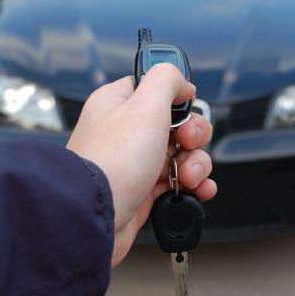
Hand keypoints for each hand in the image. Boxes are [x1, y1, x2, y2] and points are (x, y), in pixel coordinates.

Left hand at [67, 63, 216, 266]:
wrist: (96, 215)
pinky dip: (193, 187)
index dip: (178, 97)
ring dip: (196, 164)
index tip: (185, 108)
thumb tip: (182, 83)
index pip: (155, 88)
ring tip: (188, 177)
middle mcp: (126, 132)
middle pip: (177, 124)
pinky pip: (177, 183)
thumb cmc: (113, 161)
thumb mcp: (145, 104)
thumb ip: (167, 79)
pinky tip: (197, 191)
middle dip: (193, 136)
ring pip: (182, 155)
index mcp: (119, 104)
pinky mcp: (143, 192)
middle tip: (186, 144)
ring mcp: (135, 163)